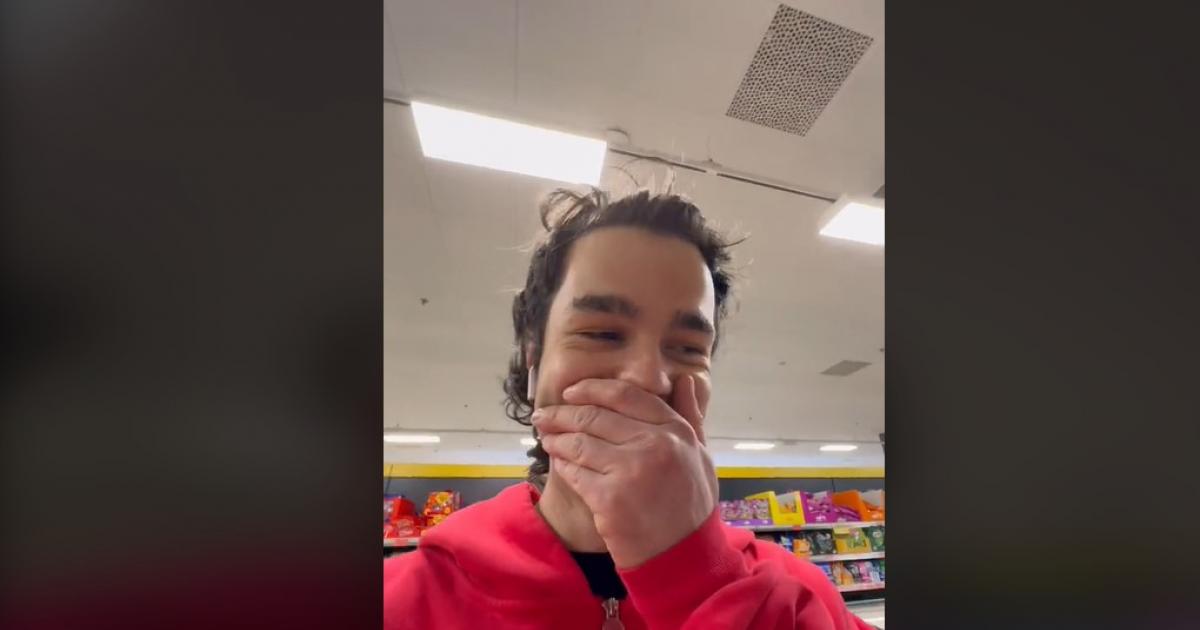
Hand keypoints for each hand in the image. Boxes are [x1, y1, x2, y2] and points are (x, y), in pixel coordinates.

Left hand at [532, 376, 718, 567]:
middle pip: (596, 416)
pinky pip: (575, 472)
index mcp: (676, 431)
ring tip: (546, 437)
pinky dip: (561, 465)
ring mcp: (631, 470)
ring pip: (580, 442)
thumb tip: (685, 381)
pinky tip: (556, 461)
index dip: (592, 389)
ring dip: (556, 438)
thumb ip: (691, 417)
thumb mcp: (701, 457)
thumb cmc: (690, 506)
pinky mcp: (610, 498)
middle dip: (563, 413)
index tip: (571, 392)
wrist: (683, 557)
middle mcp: (655, 445)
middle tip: (544, 415)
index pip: (626, 396)